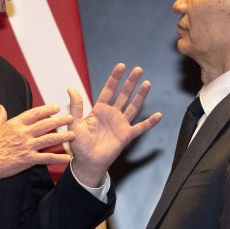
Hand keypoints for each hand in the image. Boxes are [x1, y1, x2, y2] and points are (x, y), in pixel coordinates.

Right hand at [0, 104, 73, 181]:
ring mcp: (27, 146)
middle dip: (59, 120)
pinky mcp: (28, 160)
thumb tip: (0, 107)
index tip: (55, 107)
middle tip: (70, 118)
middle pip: (45, 124)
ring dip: (63, 137)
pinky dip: (58, 158)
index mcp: (15, 124)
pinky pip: (46, 158)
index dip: (46, 109)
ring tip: (73, 134)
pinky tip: (67, 157)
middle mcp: (23, 133)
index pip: (34, 113)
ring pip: (49, 139)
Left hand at [68, 63, 161, 186]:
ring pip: (133, 106)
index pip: (109, 90)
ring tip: (147, 83)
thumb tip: (71, 89)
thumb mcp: (74, 123)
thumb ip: (76, 107)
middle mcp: (112, 114)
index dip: (115, 78)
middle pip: (123, 94)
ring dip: (140, 95)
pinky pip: (140, 127)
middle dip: (130, 82)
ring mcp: (120, 124)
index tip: (121, 66)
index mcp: (99, 109)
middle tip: (138, 69)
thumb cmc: (79, 144)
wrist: (86, 162)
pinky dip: (150, 122)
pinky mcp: (126, 135)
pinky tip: (158, 115)